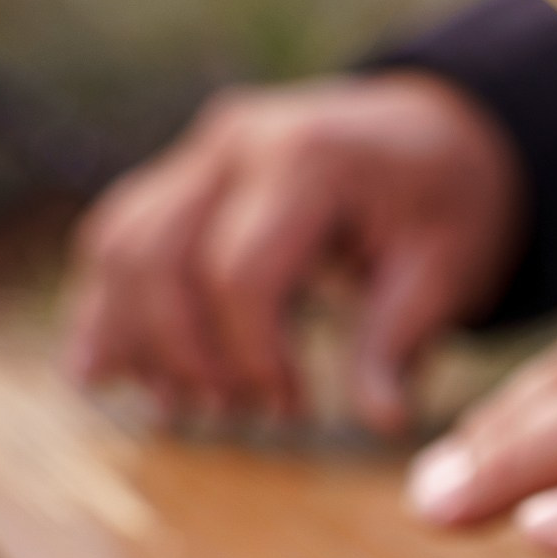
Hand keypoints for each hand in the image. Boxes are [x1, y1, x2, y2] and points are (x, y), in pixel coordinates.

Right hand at [63, 73, 520, 431]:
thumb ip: (399, 344)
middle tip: (235, 417)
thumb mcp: (446, 273)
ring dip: (133, 335)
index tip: (292, 411)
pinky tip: (108, 371)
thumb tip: (384, 424)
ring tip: (176, 410)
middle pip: (160, 256)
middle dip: (187, 353)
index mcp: (309, 159)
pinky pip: (123, 234)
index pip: (240, 273)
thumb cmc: (448, 206)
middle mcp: (238, 142)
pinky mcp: (185, 172)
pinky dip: (111, 303)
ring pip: (123, 242)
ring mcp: (202, 152)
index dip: (253, 356)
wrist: (441, 133)